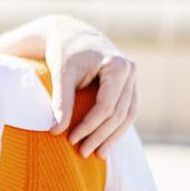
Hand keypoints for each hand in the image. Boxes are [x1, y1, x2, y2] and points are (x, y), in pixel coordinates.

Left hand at [46, 27, 138, 157]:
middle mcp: (131, 72)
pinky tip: (105, 144)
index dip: (89, 126)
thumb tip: (56, 131)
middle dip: (100, 136)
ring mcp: (133, 80)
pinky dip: (116, 129)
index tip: (71, 140)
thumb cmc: (65, 52)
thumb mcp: (62, 74)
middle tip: (83, 153)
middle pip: (119, 114)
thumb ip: (61, 100)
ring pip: (128, 116)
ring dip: (112, 137)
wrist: (73, 36)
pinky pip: (127, 112)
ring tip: (97, 155)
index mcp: (118, 66)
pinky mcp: (129, 87)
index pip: (106, 106)